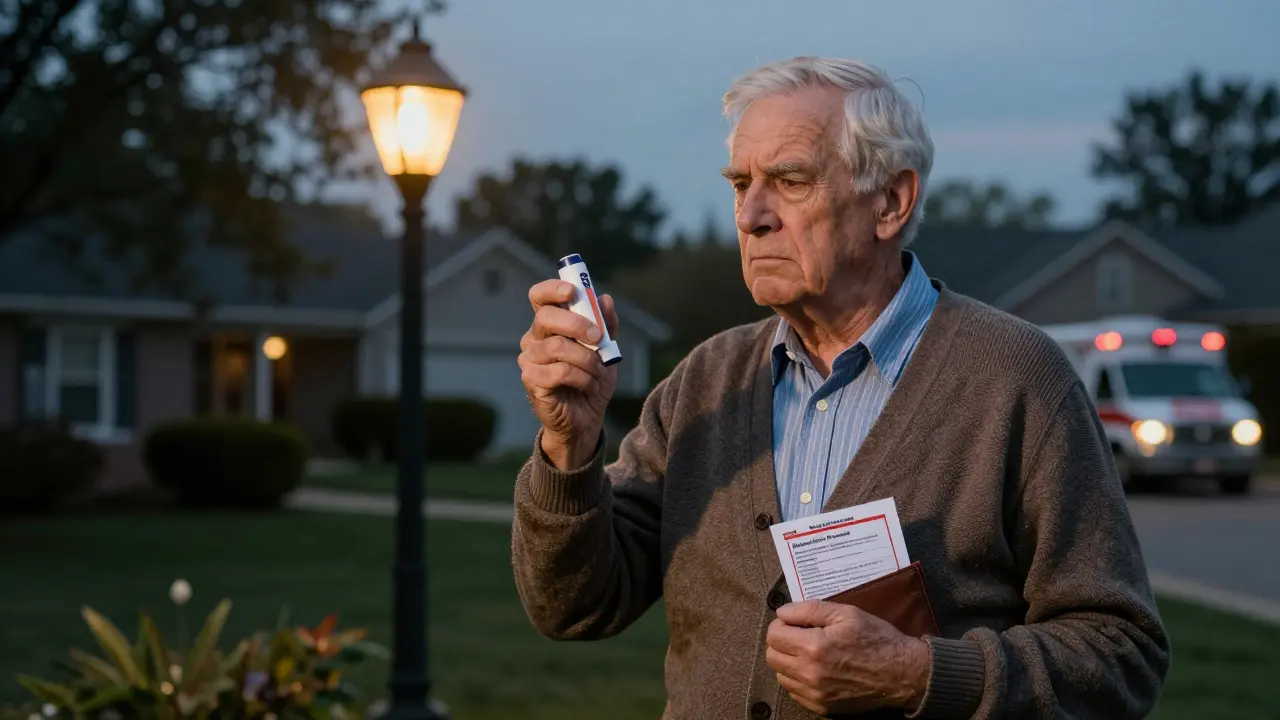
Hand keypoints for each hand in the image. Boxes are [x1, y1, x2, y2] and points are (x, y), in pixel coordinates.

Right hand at [519, 279, 619, 469]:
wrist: (587, 418)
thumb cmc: (592, 379)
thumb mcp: (606, 350)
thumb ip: (606, 324)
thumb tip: (605, 299)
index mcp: (550, 325)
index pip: (539, 297)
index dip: (552, 289)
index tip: (572, 292)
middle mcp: (534, 339)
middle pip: (547, 318)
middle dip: (577, 325)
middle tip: (598, 338)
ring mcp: (530, 360)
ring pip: (558, 347)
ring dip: (587, 360)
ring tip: (598, 372)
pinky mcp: (532, 381)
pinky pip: (561, 371)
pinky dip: (583, 378)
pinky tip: (588, 385)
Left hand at [765, 600, 930, 715]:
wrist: (902, 673)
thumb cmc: (876, 639)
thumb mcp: (846, 613)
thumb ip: (809, 609)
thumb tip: (782, 613)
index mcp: (815, 647)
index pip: (774, 635)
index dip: (781, 624)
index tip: (792, 622)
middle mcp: (810, 673)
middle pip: (772, 656)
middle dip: (781, 642)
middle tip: (798, 635)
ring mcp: (815, 694)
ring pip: (781, 676)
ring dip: (788, 661)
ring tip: (807, 652)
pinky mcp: (821, 707)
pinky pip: (794, 692)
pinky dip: (798, 680)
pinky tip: (815, 669)